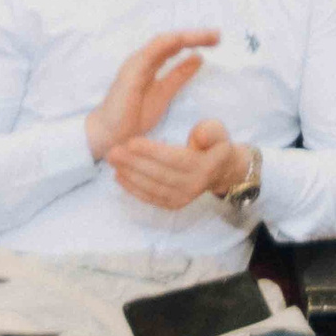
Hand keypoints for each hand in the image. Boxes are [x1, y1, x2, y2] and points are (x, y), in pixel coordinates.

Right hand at [86, 29, 218, 162]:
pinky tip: (181, 40)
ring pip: (163, 42)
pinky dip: (166, 44)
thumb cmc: (132, 116)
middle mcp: (144, 59)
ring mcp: (136, 63)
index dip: (195, 39)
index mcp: (151, 64)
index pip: (175, 46)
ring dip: (185, 36)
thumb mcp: (164, 93)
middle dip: (195, 35)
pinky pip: (149, 53)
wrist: (109, 135)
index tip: (216, 39)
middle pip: (172, 40)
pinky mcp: (131, 72)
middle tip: (217, 34)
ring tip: (206, 35)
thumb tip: (199, 58)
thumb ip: (179, 76)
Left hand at [105, 117, 249, 210]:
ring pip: (153, 188)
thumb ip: (210, 131)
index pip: (174, 159)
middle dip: (134, 163)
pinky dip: (134, 189)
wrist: (222, 170)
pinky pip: (151, 198)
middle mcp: (194, 186)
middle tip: (113, 152)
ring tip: (113, 162)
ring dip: (130, 176)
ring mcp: (184, 198)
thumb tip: (199, 137)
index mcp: (205, 166)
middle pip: (159, 175)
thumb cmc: (216, 145)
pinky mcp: (174, 204)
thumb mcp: (218, 131)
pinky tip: (119, 177)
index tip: (130, 142)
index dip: (152, 151)